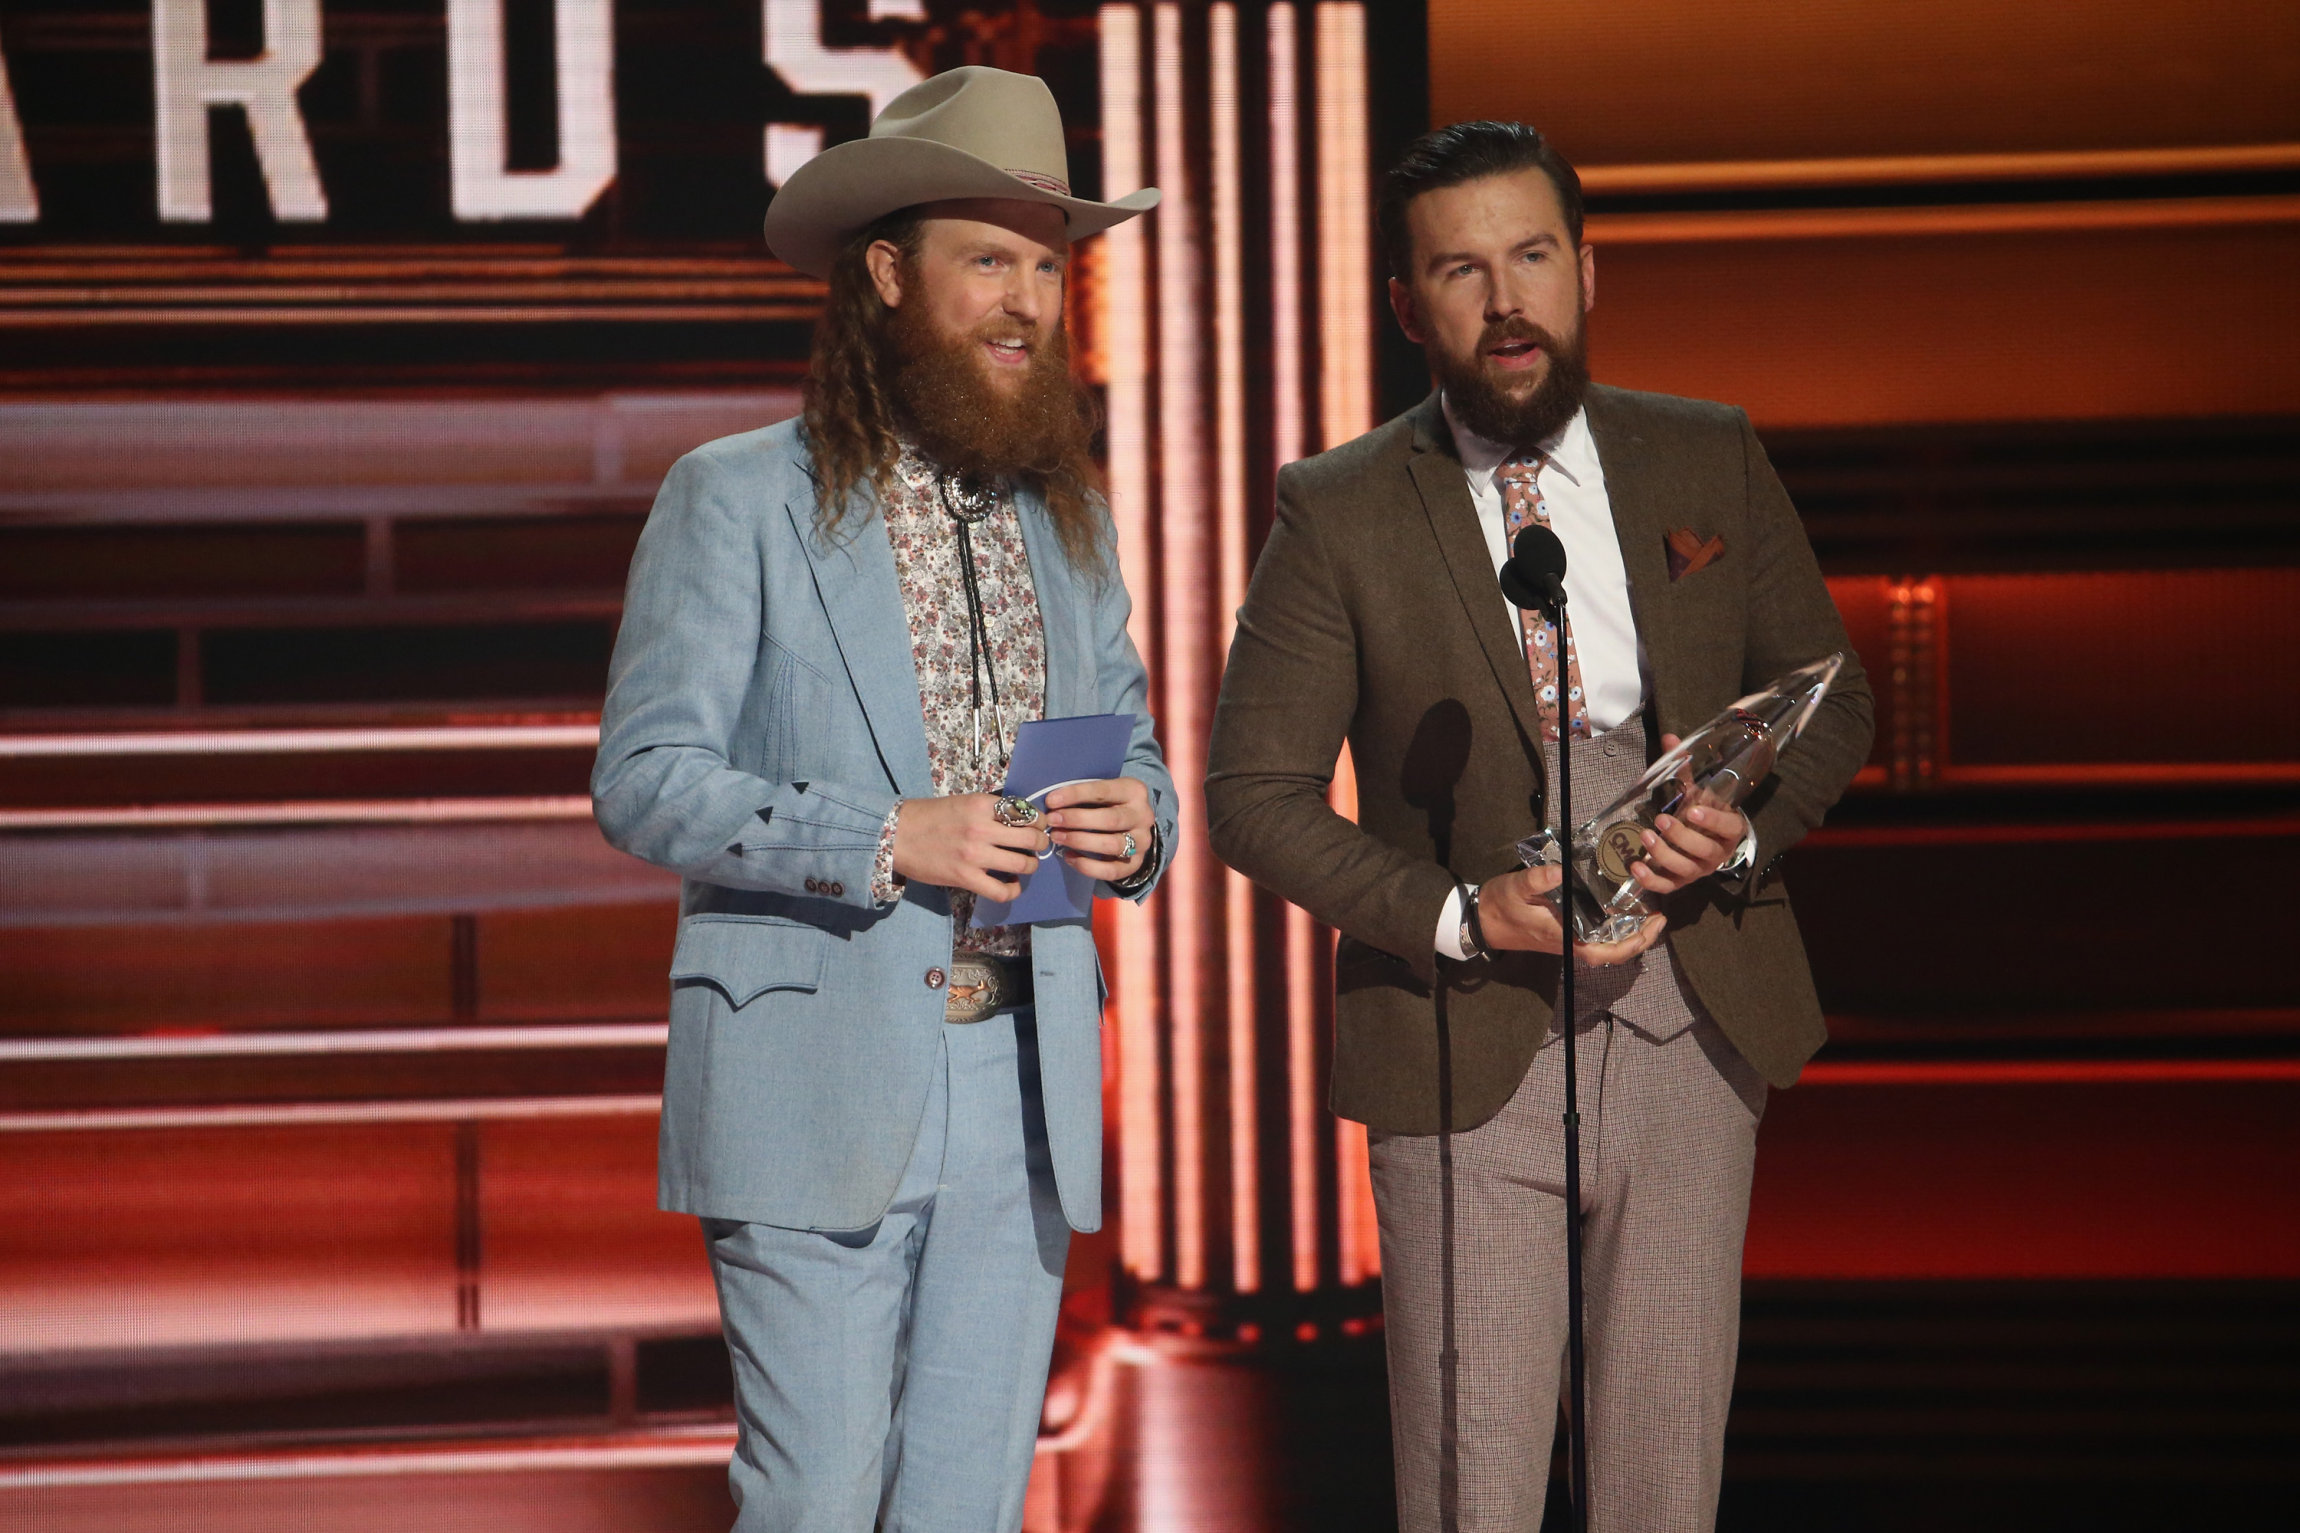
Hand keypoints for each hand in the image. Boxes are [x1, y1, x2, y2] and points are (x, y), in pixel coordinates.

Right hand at [890, 793, 1051, 900]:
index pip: (1025, 812)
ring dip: (1030, 866)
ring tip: (1026, 865)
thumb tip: (1019, 817)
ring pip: (1022, 864)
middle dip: (1041, 843)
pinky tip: (1011, 885)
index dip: (1038, 821)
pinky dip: (1013, 890)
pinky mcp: (966, 877)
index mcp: (981, 805)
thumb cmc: (930, 817)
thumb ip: (990, 809)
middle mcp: (981, 828)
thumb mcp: (963, 802)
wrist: (897, 835)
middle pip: (1031, 838)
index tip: (1039, 826)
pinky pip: (1001, 890)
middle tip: (1039, 846)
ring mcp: (974, 855)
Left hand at [1044, 776, 1154, 882]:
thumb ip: (1083, 797)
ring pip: (1112, 845)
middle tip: (1052, 821)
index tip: (1051, 801)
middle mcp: (1143, 816)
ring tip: (1058, 838)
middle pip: (1110, 819)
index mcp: (1134, 791)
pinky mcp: (1136, 864)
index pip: (1103, 791)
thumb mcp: (1103, 793)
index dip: (1075, 795)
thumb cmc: (1109, 805)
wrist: (1134, 827)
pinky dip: (1087, 866)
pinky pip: (1112, 870)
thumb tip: (1052, 805)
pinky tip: (1069, 857)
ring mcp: (1142, 841)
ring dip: (1080, 841)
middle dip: (1077, 820)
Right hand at [1475, 865, 1666, 966]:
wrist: (1483, 921)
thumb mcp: (1517, 887)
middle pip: (1615, 953)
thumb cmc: (1502, 905)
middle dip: (1642, 938)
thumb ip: (1538, 880)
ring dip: (1632, 934)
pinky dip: (1617, 928)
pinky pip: (1600, 938)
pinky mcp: (1568, 935)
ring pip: (1610, 947)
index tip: (1653, 923)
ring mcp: (1570, 941)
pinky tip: (1624, 910)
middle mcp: (1572, 944)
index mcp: (1565, 937)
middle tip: (1660, 913)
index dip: (1634, 943)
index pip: (1606, 952)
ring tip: (1648, 910)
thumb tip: (1559, 868)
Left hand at [1629, 733, 1748, 896]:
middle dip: (1681, 837)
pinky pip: (1667, 887)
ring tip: (1646, 835)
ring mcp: (1699, 870)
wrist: (1707, 843)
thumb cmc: (1703, 815)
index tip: (1694, 810)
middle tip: (1661, 820)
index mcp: (1730, 829)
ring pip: (1685, 869)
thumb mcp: (1698, 793)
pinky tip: (1636, 866)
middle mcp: (1717, 853)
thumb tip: (1669, 737)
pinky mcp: (1680, 882)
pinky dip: (1651, 880)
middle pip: (1703, 850)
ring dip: (1663, 855)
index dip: (1713, 821)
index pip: (1729, 827)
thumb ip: (1685, 769)